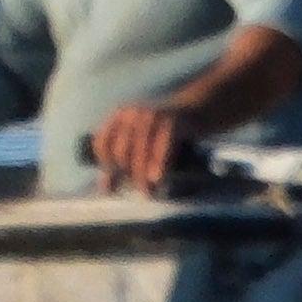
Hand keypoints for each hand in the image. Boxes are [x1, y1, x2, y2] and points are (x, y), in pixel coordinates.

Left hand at [83, 99, 198, 194]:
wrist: (199, 109)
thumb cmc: (165, 131)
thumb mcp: (141, 141)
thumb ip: (122, 162)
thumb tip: (106, 189)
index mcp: (120, 116)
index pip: (102, 144)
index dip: (106, 166)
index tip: (116, 183)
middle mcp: (132, 113)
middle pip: (121, 150)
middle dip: (128, 174)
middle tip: (139, 190)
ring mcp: (152, 115)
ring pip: (140, 151)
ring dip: (143, 175)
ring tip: (148, 192)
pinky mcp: (173, 121)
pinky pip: (162, 146)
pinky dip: (159, 164)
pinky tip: (158, 179)